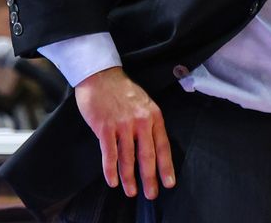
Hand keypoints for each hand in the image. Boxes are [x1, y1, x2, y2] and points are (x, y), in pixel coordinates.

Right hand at [75, 67, 174, 198]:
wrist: (101, 76)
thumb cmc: (122, 91)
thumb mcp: (144, 103)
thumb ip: (149, 123)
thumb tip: (154, 147)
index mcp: (153, 115)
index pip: (163, 145)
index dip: (166, 166)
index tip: (169, 183)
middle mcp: (140, 121)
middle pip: (147, 155)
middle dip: (150, 177)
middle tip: (151, 194)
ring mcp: (122, 124)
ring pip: (128, 157)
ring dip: (129, 178)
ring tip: (131, 192)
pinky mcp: (105, 127)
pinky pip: (109, 153)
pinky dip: (110, 170)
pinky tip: (112, 181)